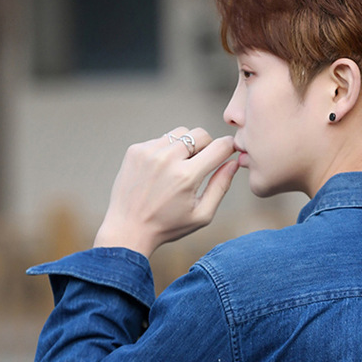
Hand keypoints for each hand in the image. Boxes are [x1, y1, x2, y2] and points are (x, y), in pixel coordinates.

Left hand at [93, 128, 238, 258]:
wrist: (127, 228)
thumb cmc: (167, 226)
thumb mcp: (201, 214)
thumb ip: (221, 187)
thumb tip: (234, 163)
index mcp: (187, 176)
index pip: (220, 146)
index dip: (230, 147)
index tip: (230, 152)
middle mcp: (168, 159)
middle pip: (201, 134)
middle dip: (207, 146)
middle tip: (201, 165)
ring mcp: (149, 151)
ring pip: (181, 133)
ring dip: (186, 146)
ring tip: (180, 167)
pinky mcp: (135, 150)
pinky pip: (161, 139)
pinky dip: (166, 150)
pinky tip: (160, 171)